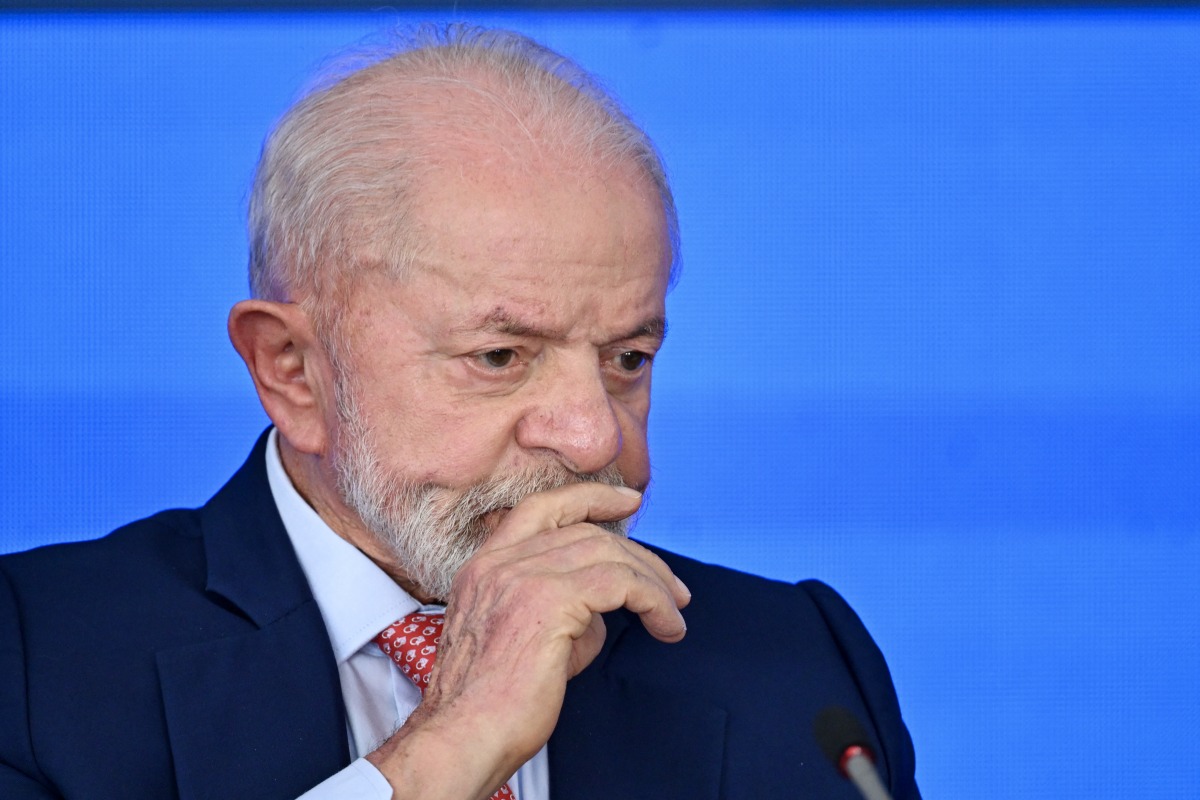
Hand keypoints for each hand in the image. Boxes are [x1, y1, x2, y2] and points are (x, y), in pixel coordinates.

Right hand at [367, 482, 689, 799]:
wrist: (462, 738)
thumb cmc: (488, 707)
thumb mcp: (521, 641)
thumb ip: (560, 612)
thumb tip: (600, 613)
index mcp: (484, 567)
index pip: (541, 509)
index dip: (589, 498)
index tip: (628, 501)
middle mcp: (498, 564)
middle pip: (587, 532)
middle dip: (640, 556)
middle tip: (672, 588)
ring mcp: (520, 578)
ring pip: (608, 553)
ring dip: (653, 582)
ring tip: (673, 612)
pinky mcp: (547, 602)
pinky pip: (619, 583)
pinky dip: (653, 601)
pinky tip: (665, 626)